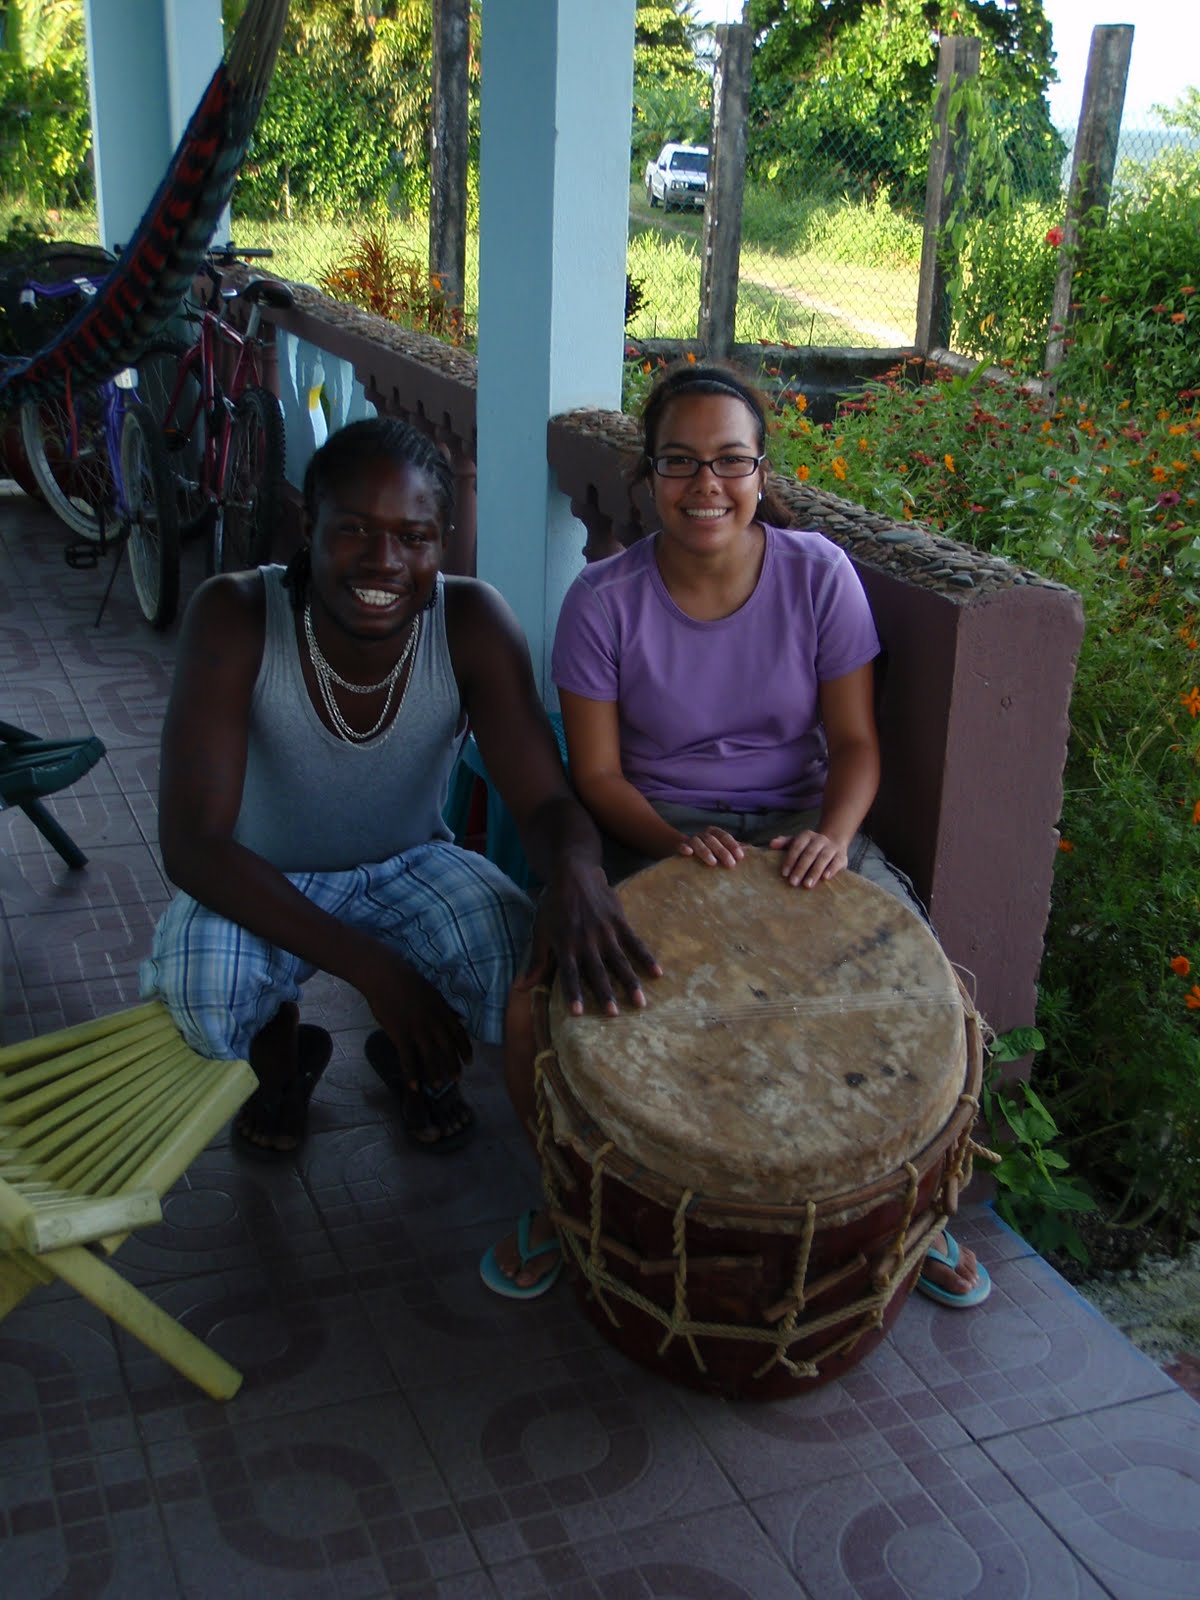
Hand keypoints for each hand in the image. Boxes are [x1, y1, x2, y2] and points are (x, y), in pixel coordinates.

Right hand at [359, 947, 470, 1089]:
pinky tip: (414, 1086)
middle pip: (447, 1049)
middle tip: (456, 1079)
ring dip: (435, 1074)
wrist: (385, 977)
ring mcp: (417, 1030)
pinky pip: (408, 1060)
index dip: (465, 1050)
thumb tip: (461, 1019)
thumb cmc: (408, 982)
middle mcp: (433, 1023)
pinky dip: (412, 1075)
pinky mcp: (400, 1035)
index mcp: (442, 1011)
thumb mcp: (433, 993)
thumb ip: (447, 1009)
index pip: (459, 1034)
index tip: (469, 1062)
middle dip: (453, 1066)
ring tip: (437, 1086)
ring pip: (430, 1057)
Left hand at [522, 858, 661, 1016]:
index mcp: (566, 945)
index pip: (569, 974)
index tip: (578, 1013)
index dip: (573, 993)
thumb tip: (519, 988)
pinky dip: (646, 957)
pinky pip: (635, 942)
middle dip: (605, 993)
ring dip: (630, 982)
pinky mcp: (620, 922)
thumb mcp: (540, 931)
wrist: (574, 873)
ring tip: (640, 1002)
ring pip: (619, 961)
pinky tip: (657, 972)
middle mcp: (586, 941)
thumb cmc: (553, 905)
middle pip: (597, 972)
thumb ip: (536, 962)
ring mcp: (605, 931)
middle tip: (614, 1014)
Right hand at [677, 826, 743, 867]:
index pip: (725, 836)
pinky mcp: (679, 847)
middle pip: (713, 840)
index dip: (733, 845)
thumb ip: (733, 848)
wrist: (681, 848)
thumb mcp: (720, 848)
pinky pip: (681, 846)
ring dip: (706, 851)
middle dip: (723, 851)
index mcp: (714, 834)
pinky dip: (684, 848)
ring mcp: (691, 840)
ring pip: (698, 842)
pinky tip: (688, 853)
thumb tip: (751, 849)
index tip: (740, 857)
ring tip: (713, 863)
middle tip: (731, 864)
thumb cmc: (707, 850)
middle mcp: (703, 835)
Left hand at [769, 830, 848, 887]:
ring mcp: (832, 847)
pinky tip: (825, 878)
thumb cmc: (810, 846)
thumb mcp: (797, 842)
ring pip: (823, 858)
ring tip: (807, 885)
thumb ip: (784, 843)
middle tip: (793, 883)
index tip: (784, 874)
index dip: (790, 860)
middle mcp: (820, 840)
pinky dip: (831, 869)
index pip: (797, 847)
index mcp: (807, 836)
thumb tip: (772, 844)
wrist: (834, 842)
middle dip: (800, 869)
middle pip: (809, 854)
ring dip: (814, 872)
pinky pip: (837, 862)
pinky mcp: (842, 856)